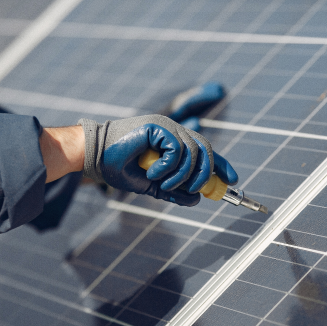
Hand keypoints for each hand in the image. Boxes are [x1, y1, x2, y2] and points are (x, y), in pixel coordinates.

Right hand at [79, 114, 237, 205]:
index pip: (205, 151)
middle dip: (206, 175)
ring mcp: (166, 126)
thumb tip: (196, 200)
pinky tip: (153, 173)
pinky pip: (178, 150)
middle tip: (193, 190)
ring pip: (194, 153)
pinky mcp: (158, 126)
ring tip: (163, 184)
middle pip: (206, 151)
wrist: (93, 156)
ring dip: (181, 176)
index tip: (233, 181)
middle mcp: (174, 131)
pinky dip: (169, 167)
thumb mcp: (151, 185)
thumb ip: (173, 190)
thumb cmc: (118, 167)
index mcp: (174, 141)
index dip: (222, 165)